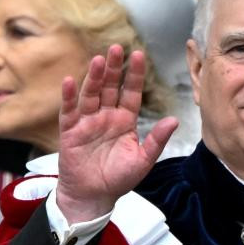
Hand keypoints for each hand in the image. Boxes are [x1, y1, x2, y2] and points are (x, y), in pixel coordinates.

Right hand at [55, 45, 176, 223]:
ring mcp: (87, 121)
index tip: (139, 56)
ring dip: (94, 77)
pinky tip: (71, 81)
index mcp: (125, 120)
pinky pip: (70, 110)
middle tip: (117, 48)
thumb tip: (174, 120)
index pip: (130, 93)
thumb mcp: (144, 159)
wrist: (94, 196)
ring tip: (99, 60)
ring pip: (91, 94)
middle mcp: (106, 116)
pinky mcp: (70, 130)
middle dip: (114, 68)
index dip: (134, 75)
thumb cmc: (119, 178)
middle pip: (110, 87)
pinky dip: (69, 96)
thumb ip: (157, 139)